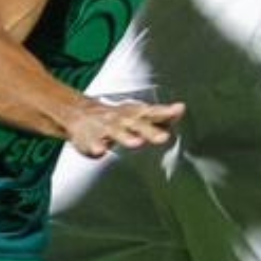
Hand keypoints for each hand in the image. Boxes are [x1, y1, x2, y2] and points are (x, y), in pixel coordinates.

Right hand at [66, 99, 184, 158]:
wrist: (78, 113)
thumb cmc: (118, 118)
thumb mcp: (138, 114)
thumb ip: (158, 115)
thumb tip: (181, 109)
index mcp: (134, 114)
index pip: (153, 112)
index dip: (166, 112)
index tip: (179, 109)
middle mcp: (121, 119)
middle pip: (137, 123)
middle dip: (150, 131)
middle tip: (164, 138)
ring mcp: (105, 128)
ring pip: (116, 132)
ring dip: (126, 137)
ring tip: (136, 143)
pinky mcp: (89, 138)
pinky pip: (92, 143)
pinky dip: (96, 146)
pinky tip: (100, 151)